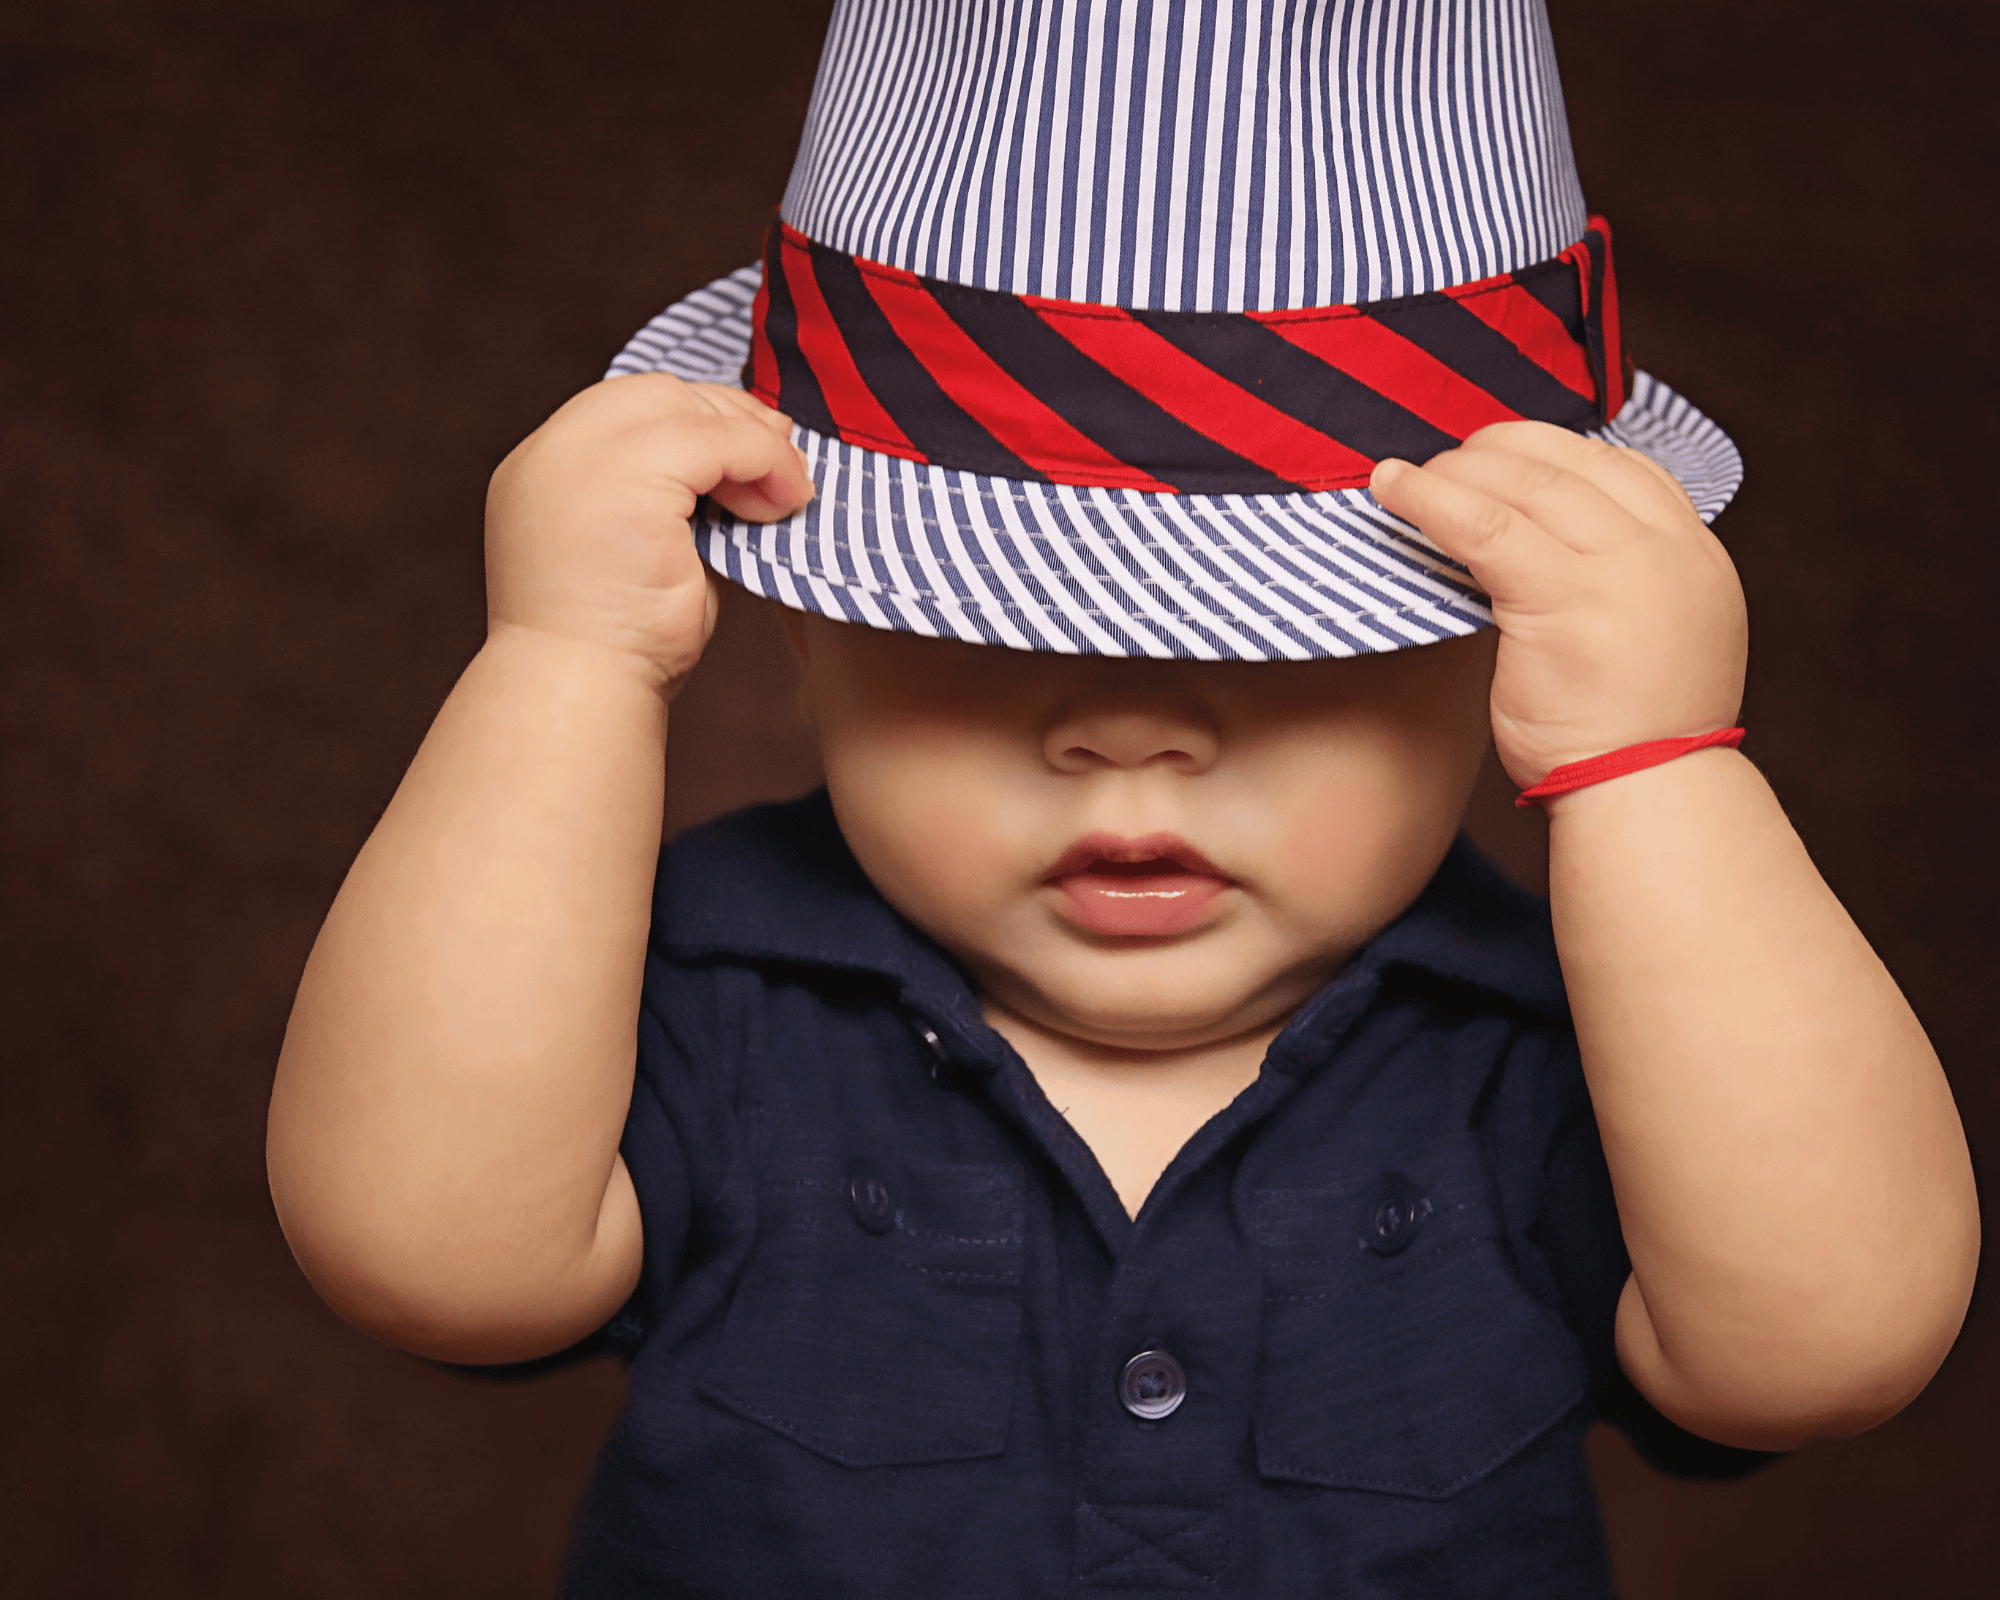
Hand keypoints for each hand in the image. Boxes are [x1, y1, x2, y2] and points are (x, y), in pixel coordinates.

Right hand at [484, 373, 813, 693]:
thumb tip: (746, 470)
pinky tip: (784, 503)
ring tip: (787, 492)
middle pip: (656, 393)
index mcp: (544, 468)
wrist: (581, 693)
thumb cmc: (621, 643)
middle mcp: (551, 451)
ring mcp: (579, 457)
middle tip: (784, 458)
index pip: (628, 408)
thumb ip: (676, 501)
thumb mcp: (645, 550)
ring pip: (689, 410)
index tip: (751, 449)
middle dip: (728, 419)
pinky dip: (764, 462)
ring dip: (752, 444)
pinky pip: (717, 442)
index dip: (697, 418)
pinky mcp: (623, 477)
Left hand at [1369, 422, 1746, 787]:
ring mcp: (1620, 570)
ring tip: (1404, 477)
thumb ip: (1616, 582)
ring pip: (1523, 485)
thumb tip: (1538, 543)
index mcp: (1695, 553)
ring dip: (1454, 471)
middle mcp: (1666, 550)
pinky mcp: (1564, 599)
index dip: (1550, 451)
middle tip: (1443, 464)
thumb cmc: (1630, 736)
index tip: (1499, 457)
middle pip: (1567, 463)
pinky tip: (1391, 489)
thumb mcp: (1652, 636)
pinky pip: (1483, 526)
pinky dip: (1430, 499)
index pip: (1622, 467)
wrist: (1646, 798)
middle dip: (1494, 452)